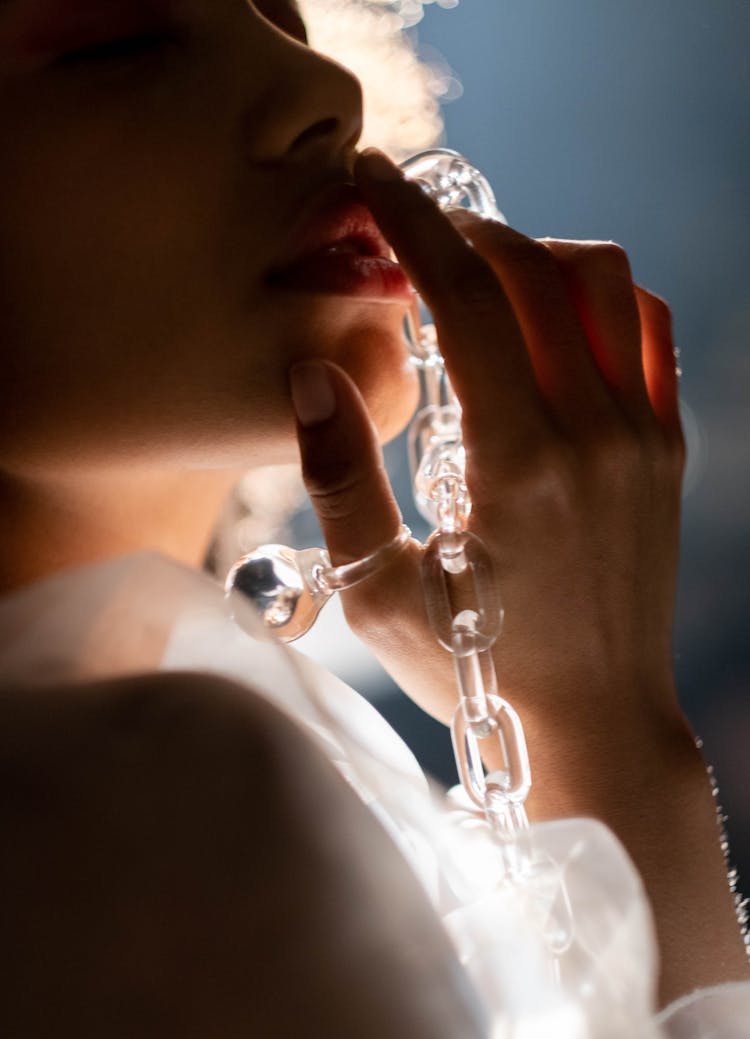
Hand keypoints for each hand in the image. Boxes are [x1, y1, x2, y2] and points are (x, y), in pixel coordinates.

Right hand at [290, 151, 749, 1003]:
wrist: (596, 722)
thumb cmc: (481, 673)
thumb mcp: (382, 597)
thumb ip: (341, 482)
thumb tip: (313, 374)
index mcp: (521, 461)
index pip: (464, 295)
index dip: (411, 221)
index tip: (372, 180)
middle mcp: (594, 432)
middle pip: (530, 269)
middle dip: (460, 231)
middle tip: (408, 241)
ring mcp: (642, 436)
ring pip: (601, 280)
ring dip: (532, 254)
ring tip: (476, 280)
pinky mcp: (666, 449)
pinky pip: (648, 328)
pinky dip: (597, 295)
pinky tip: (550, 321)